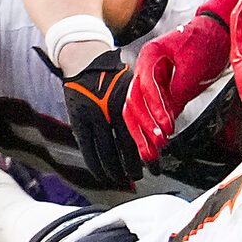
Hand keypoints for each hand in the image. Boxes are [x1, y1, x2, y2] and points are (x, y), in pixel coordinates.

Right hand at [56, 48, 143, 186]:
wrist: (87, 62)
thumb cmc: (116, 76)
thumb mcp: (136, 86)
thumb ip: (147, 107)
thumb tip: (163, 131)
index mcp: (130, 103)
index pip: (142, 136)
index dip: (149, 155)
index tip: (156, 168)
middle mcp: (112, 111)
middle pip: (126, 147)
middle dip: (134, 166)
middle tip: (140, 177)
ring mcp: (94, 117)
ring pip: (106, 152)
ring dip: (115, 170)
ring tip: (122, 179)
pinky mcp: (79, 122)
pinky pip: (88, 149)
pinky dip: (95, 165)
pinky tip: (103, 175)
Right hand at [122, 0, 241, 156]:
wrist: (218, 33)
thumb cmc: (206, 41)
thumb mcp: (193, 68)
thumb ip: (178, 92)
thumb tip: (168, 117)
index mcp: (149, 56)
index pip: (146, 88)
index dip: (155, 109)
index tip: (165, 127)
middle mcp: (146, 68)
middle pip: (134, 102)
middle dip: (143, 127)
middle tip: (154, 146)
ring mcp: (152, 79)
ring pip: (139, 109)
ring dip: (143, 132)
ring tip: (150, 152)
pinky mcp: (162, 89)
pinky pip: (151, 110)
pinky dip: (152, 126)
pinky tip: (153, 142)